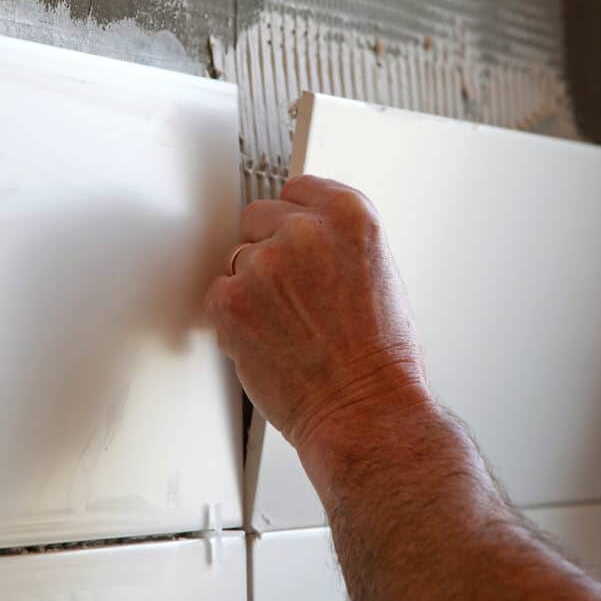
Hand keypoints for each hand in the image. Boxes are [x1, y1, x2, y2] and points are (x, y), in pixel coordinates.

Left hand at [205, 176, 432, 451]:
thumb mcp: (380, 275)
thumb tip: (307, 238)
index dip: (295, 220)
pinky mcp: (230, 300)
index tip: (294, 239)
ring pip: (238, 260)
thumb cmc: (381, 359)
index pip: (299, 190)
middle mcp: (305, 230)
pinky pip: (218, 295)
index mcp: (351, 215)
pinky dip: (235, 319)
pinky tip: (269, 342)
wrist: (365, 410)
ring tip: (289, 329)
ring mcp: (263, 263)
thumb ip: (338, 244)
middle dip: (270, 250)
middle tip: (292, 296)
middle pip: (259, 218)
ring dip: (252, 289)